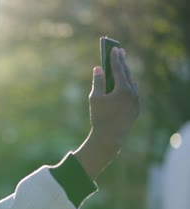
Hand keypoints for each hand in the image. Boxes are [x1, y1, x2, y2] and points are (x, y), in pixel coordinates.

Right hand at [74, 47, 139, 178]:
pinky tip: (126, 82)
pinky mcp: (136, 109)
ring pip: (132, 83)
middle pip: (128, 74)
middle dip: (123, 62)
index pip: (119, 69)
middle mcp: (133, 94)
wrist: (109, 137)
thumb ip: (98, 82)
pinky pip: (133, 92)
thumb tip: (98, 68)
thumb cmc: (99, 117)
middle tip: (120, 51)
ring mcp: (136, 101)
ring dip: (126, 73)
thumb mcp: (95, 98)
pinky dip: (128, 85)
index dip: (115, 58)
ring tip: (122, 65)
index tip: (114, 49)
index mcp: (123, 89)